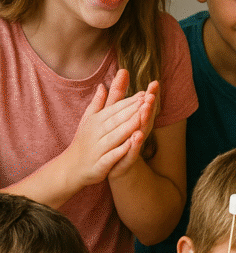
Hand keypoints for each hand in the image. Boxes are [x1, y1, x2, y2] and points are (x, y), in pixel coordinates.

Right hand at [67, 69, 149, 187]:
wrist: (71, 167)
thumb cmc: (84, 141)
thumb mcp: (89, 120)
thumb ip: (98, 103)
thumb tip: (102, 85)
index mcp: (96, 121)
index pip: (114, 109)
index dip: (129, 102)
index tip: (143, 94)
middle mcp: (96, 133)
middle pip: (116, 120)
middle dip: (131, 111)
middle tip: (147, 101)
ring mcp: (97, 149)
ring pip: (115, 136)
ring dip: (128, 127)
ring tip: (142, 118)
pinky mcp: (99, 164)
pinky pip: (111, 156)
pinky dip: (120, 150)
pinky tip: (131, 144)